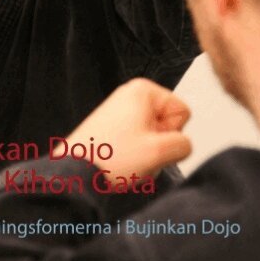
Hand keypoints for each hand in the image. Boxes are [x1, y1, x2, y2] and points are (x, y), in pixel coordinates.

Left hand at [62, 78, 191, 177]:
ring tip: (129, 161)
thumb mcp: (159, 151)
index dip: (172, 132)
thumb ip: (184, 144)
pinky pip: (139, 142)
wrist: (75, 171)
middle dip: (159, 145)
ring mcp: (120, 110)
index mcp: (143, 89)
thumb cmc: (110, 156)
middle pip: (168, 123)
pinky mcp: (112, 126)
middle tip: (140, 154)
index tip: (151, 141)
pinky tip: (122, 164)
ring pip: (154, 136)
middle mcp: (131, 95)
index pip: (182, 111)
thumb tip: (182, 145)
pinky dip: (135, 155)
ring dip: (148, 154)